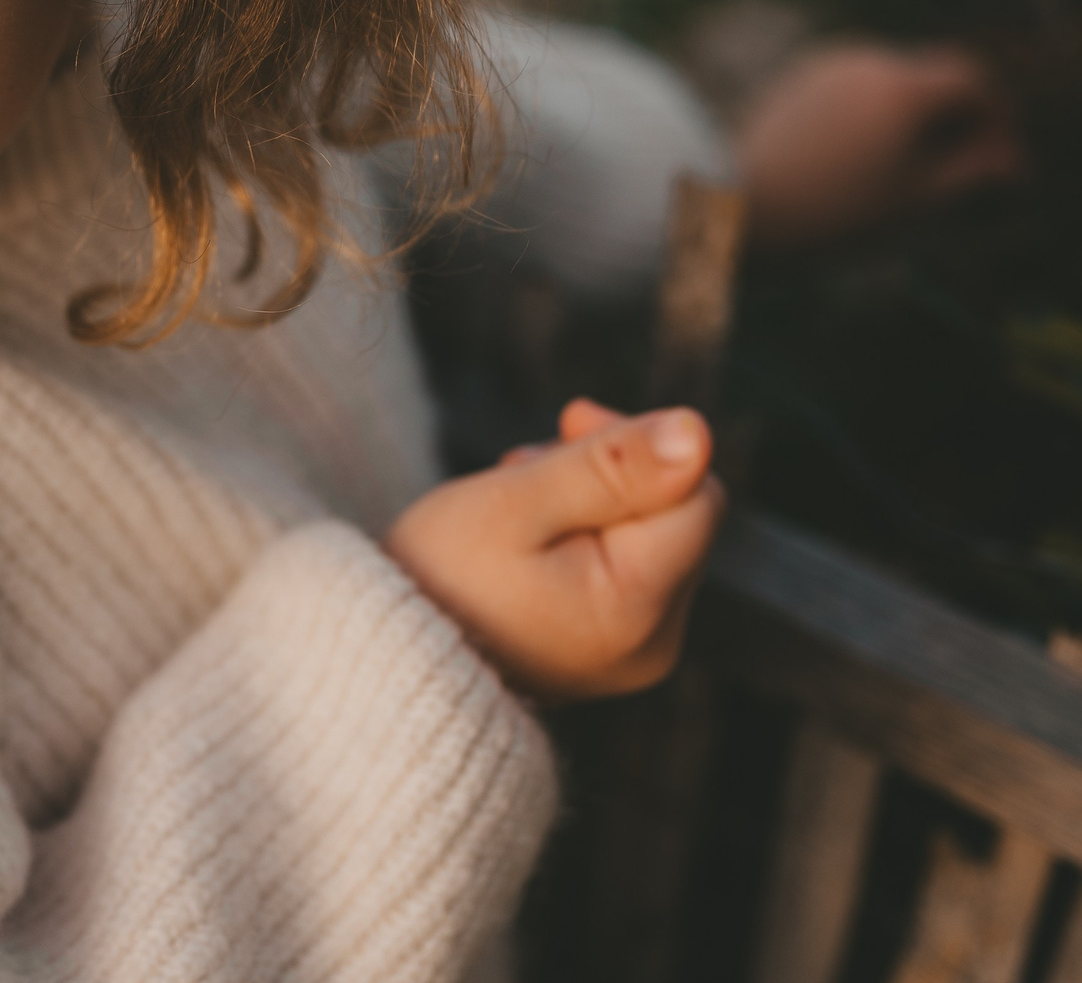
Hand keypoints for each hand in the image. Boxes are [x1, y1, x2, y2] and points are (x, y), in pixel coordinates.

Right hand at [383, 399, 723, 701]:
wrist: (385, 659)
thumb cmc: (437, 577)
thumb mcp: (515, 502)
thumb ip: (610, 465)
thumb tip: (695, 430)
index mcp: (639, 607)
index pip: (696, 493)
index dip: (641, 442)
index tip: (567, 421)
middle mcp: (654, 643)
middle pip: (674, 516)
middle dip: (610, 475)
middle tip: (524, 465)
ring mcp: (634, 656)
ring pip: (648, 540)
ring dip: (592, 503)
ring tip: (517, 506)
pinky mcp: (609, 657)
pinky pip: (623, 574)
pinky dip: (582, 541)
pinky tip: (526, 540)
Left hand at [736, 43, 1024, 252]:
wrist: (727, 207)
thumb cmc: (828, 214)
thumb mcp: (912, 202)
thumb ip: (970, 173)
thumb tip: (1009, 160)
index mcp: (902, 83)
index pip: (974, 79)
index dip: (998, 117)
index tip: (1003, 163)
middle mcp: (865, 60)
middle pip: (934, 77)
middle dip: (960, 120)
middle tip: (971, 174)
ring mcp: (825, 68)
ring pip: (892, 84)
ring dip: (916, 121)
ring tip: (914, 177)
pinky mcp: (795, 83)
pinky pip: (854, 93)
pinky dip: (876, 121)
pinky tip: (864, 166)